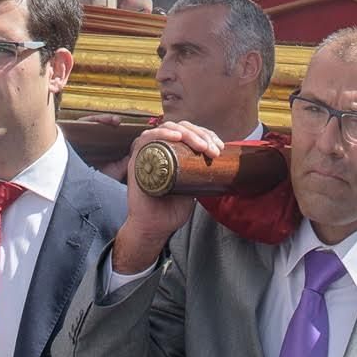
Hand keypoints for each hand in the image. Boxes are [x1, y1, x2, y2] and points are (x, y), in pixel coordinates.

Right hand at [112, 121, 220, 273]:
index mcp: (174, 152)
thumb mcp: (193, 187)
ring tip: (201, 146)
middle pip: (182, 127)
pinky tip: (177, 137)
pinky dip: (162, 133)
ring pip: (168, 128)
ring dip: (188, 133)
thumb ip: (199, 175)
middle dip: (201, 135)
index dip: (207, 135)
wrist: (155, 228)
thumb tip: (219, 165)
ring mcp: (148, 152)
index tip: (219, 148)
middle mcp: (161, 148)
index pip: (191, 133)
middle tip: (213, 150)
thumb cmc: (172, 209)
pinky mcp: (137, 159)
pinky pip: (147, 138)